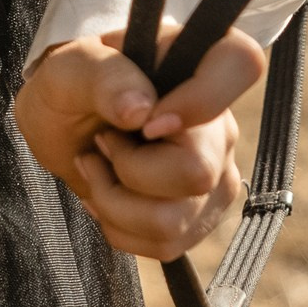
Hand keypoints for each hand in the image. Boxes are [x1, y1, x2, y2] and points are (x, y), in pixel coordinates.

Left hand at [14, 26, 263, 263]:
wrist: (66, 126)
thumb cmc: (74, 83)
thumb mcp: (72, 66)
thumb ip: (104, 77)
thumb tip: (141, 111)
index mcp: (199, 62)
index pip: (241, 63)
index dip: (200, 101)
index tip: (146, 122)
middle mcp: (221, 120)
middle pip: (197, 172)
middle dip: (128, 170)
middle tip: (102, 142)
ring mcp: (219, 172)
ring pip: (176, 221)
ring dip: (115, 204)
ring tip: (97, 169)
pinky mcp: (202, 215)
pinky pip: (167, 245)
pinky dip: (121, 229)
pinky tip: (109, 195)